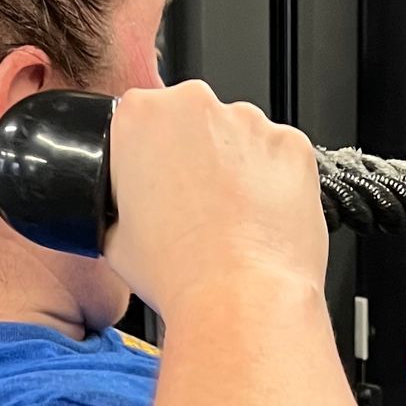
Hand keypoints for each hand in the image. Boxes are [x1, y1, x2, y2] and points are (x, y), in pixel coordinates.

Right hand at [104, 80, 325, 318]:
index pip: (139, 118)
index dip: (146, 156)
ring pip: (238, 137)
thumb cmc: (179, 272)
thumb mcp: (113, 240)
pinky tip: (260, 217)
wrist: (240, 297)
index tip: (154, 182)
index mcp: (142, 117)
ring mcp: (249, 122)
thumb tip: (130, 211)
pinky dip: (273, 180)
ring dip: (235, 167)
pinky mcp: (292, 144)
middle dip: (193, 155)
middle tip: (193, 206)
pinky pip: (279, 156)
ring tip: (230, 219)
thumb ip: (119, 205)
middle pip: (192, 121)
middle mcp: (196, 107)